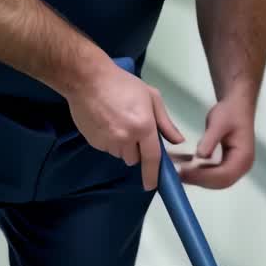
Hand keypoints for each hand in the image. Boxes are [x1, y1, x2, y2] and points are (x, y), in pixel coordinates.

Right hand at [67, 59, 183, 190]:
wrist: (87, 79)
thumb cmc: (122, 84)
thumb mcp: (151, 97)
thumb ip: (165, 123)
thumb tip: (177, 141)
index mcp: (143, 127)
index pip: (152, 158)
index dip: (153, 174)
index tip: (152, 185)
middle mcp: (126, 138)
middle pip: (134, 159)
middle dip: (136, 150)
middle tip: (133, 129)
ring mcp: (108, 141)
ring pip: (120, 154)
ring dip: (122, 146)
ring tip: (117, 123)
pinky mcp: (94, 141)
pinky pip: (106, 149)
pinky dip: (108, 141)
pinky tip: (106, 123)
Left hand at [176, 91, 254, 188]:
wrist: (236, 107)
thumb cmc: (230, 112)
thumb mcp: (218, 122)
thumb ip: (210, 139)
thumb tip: (199, 156)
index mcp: (244, 157)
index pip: (224, 175)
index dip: (203, 176)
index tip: (184, 172)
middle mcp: (242, 166)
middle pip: (220, 182)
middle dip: (199, 180)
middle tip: (178, 175)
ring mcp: (236, 168)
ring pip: (216, 182)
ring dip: (197, 179)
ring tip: (178, 172)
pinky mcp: (227, 166)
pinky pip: (213, 175)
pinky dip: (199, 174)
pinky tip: (184, 168)